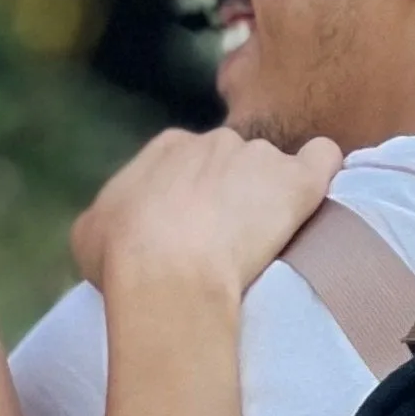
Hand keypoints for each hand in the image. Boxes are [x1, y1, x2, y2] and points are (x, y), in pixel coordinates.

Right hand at [72, 126, 340, 302]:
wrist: (168, 276)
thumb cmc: (123, 258)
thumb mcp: (90, 232)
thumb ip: (112, 212)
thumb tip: (115, 221)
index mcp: (167, 148)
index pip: (191, 163)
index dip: (193, 198)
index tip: (194, 233)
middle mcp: (215, 140)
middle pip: (234, 163)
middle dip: (234, 196)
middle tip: (228, 243)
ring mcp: (259, 156)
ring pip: (272, 169)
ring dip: (271, 196)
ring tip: (267, 241)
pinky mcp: (297, 180)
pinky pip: (323, 157)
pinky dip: (322, 172)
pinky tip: (318, 196)